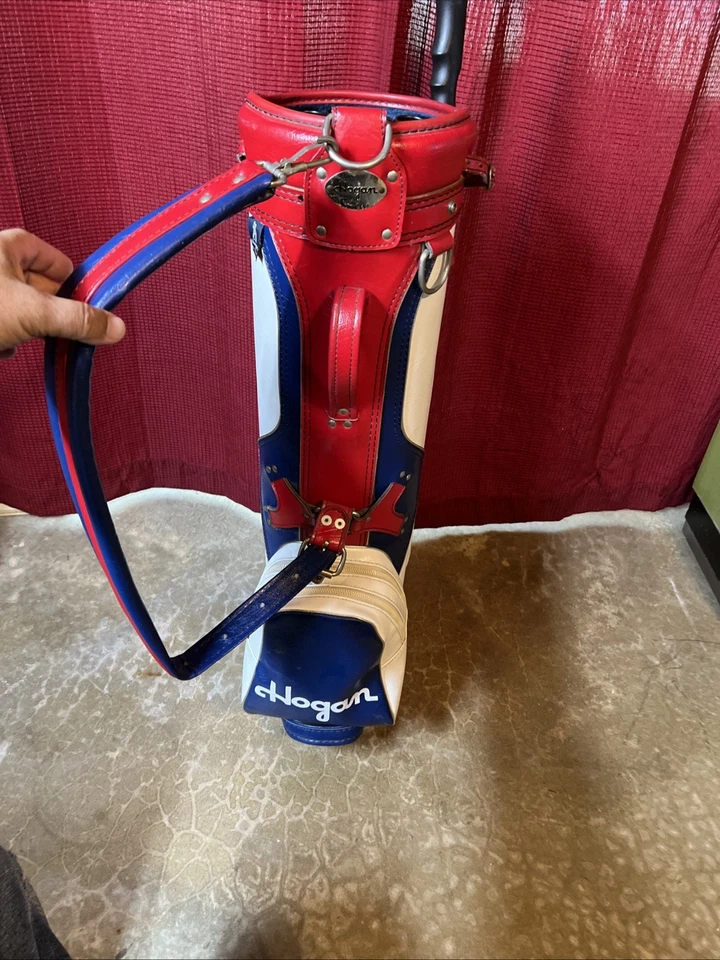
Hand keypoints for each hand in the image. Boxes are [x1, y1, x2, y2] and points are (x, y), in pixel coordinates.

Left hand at [0, 229, 124, 358]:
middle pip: (39, 288)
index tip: (84, 305)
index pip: (55, 260)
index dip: (73, 284)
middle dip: (47, 314)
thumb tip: (114, 327)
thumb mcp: (32, 312)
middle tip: (54, 329)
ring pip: (20, 310)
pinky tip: (0, 346)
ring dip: (25, 330)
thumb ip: (76, 319)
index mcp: (7, 245)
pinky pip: (1, 323)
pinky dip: (4, 337)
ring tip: (18, 338)